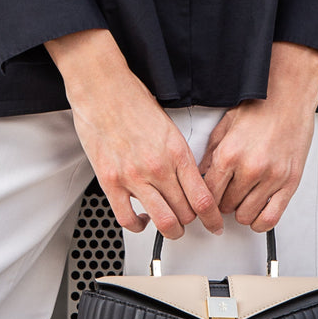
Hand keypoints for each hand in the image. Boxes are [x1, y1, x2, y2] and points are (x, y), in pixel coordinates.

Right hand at [45, 28, 222, 240]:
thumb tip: (187, 182)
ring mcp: (133, 176)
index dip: (213, 219)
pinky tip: (141, 219)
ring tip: (169, 226)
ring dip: (170, 230)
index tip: (214, 225)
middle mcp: (158, 167)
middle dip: (190, 222)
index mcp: (177, 152)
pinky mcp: (110, 181)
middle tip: (188, 219)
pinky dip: (138, 226)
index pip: (203, 198)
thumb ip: (178, 156)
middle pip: (185, 214)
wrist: (103, 88)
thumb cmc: (133, 101)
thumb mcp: (168, 127)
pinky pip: (127, 219)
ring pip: (162, 221)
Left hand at [196, 41, 317, 231]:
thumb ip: (210, 153)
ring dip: (240, 211)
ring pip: (246, 215)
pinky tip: (257, 213)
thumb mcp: (225, 125)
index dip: (203, 200)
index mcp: (229, 154)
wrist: (289, 97)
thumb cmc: (260, 107)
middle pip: (225, 206)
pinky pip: (271, 217)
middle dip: (222, 202)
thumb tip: (200, 174)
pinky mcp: (289, 183)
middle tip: (225, 193)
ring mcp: (271, 177)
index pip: (208, 194)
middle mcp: (250, 168)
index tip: (204, 200)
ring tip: (241, 199)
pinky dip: (260, 222)